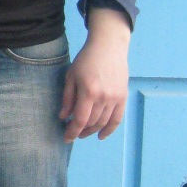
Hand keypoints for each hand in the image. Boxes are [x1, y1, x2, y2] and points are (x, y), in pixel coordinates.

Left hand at [60, 5, 130, 141]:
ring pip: (103, 123)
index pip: (79, 120)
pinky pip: (117, 119)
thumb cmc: (86, 60)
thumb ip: (67, 98)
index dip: (72, 132)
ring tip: (83, 133)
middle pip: (91, 123)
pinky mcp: (123, 97)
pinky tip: (101, 136)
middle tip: (73, 134)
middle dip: (80, 131)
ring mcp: (115, 98)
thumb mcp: (71, 76)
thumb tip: (63, 117)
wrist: (109, 47)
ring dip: (92, 131)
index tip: (66, 138)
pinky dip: (110, 129)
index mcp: (88, 92)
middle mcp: (104, 98)